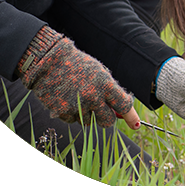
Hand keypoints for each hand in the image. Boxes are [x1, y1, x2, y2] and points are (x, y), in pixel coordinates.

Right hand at [16, 26, 137, 128]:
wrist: (49, 61)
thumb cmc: (77, 64)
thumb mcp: (98, 72)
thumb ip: (109, 90)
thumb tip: (119, 110)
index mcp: (105, 84)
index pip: (123, 106)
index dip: (131, 116)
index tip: (135, 124)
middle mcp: (93, 97)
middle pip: (108, 121)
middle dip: (108, 118)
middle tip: (104, 112)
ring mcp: (77, 106)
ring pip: (89, 122)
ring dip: (88, 114)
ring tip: (80, 97)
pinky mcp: (62, 112)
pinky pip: (73, 120)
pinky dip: (72, 113)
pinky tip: (68, 99)